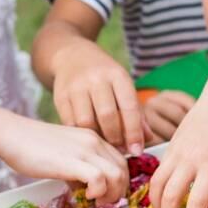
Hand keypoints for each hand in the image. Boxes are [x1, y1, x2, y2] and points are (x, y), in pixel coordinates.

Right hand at [0, 117, 129, 205]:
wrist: (12, 135)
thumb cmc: (32, 145)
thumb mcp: (64, 152)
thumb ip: (79, 165)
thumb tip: (87, 187)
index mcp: (93, 138)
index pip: (120, 160)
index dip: (119, 181)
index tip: (107, 194)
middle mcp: (93, 141)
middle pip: (123, 169)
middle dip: (119, 191)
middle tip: (103, 202)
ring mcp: (85, 150)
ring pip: (117, 174)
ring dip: (111, 194)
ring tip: (96, 201)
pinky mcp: (73, 162)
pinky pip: (100, 179)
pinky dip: (99, 192)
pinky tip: (86, 195)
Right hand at [51, 38, 149, 154]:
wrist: (72, 56)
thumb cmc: (104, 78)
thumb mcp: (122, 87)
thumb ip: (135, 113)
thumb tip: (147, 139)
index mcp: (117, 75)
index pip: (129, 107)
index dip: (134, 132)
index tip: (137, 150)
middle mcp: (96, 78)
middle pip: (107, 116)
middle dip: (116, 138)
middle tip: (120, 150)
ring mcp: (76, 87)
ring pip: (86, 122)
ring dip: (97, 138)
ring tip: (104, 145)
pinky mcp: (60, 96)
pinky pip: (70, 123)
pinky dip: (81, 135)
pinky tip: (88, 138)